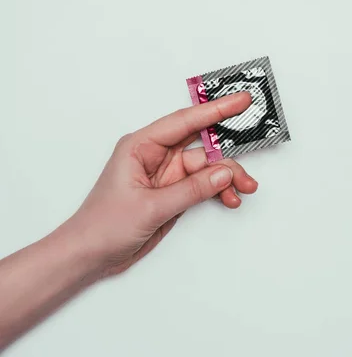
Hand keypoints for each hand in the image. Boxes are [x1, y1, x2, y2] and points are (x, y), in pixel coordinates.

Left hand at [69, 92, 257, 276]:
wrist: (91, 255)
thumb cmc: (104, 225)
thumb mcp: (151, 206)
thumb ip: (190, 189)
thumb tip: (223, 173)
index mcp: (141, 146)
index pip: (184, 121)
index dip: (215, 110)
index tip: (240, 101)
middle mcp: (154, 156)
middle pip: (200, 144)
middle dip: (228, 151)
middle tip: (255, 149)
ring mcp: (165, 176)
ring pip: (205, 168)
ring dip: (226, 178)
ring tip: (244, 189)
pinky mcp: (171, 194)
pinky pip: (201, 186)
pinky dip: (217, 192)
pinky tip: (229, 200)